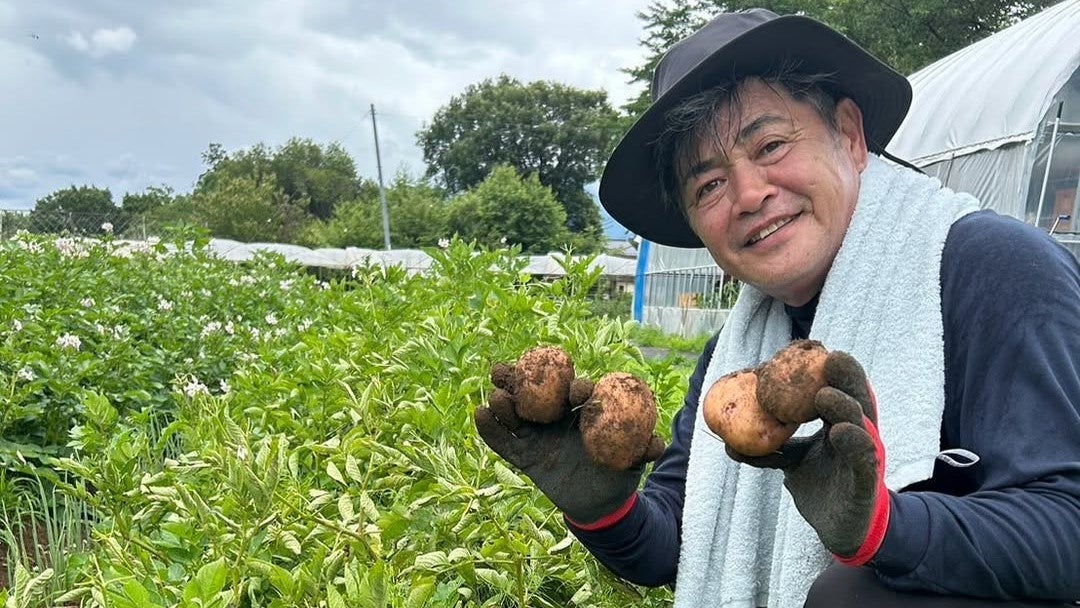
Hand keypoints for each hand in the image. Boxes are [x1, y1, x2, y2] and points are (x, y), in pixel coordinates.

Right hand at [474, 374, 653, 525]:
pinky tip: (478, 414)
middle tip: (508, 370)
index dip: (573, 387)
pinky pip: (503, 442)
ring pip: (516, 415)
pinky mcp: (524, 456)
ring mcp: (537, 435)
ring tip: (496, 396)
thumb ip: (642, 450)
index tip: (576, 392)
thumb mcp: (631, 460)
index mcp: (580, 411)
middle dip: (521, 380)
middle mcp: (555, 418)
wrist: (598, 501)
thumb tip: (657, 444)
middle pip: (535, 394)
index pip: (573, 393)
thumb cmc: (617, 470)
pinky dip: (490, 429)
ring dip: (504, 404)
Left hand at [728, 351, 889, 563]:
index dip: (828, 368)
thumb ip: (766, 450)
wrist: (841, 529)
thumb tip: (726, 442)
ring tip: (825, 395)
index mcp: (841, 422)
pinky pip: (864, 460)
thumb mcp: (791, 462)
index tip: (810, 347)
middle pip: (856, 397)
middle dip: (846, 376)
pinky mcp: (867, 482)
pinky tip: (841, 432)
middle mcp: (858, 433)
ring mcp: (866, 456)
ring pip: (861, 425)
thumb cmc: (820, 485)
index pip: (838, 388)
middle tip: (830, 357)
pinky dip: (854, 444)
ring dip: (843, 407)